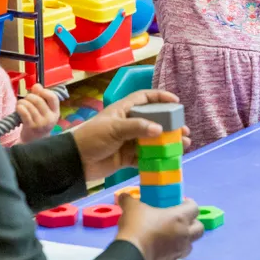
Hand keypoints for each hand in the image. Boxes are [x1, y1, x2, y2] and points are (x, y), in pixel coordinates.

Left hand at [18, 84, 60, 142]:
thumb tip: (37, 85)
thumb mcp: (44, 111)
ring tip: (20, 104)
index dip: (44, 91)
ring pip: (29, 105)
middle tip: (26, 98)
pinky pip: (24, 112)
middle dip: (30, 96)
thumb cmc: (39, 122)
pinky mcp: (31, 127)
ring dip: (22, 102)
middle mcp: (50, 118)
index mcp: (55, 112)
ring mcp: (41, 123)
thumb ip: (41, 97)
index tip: (39, 92)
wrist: (34, 142)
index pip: (53, 98)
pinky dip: (19, 108)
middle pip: (39, 100)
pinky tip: (18, 108)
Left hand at [65, 89, 191, 181]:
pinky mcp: (127, 157)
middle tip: (183, 130)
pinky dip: (157, 158)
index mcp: (123, 110)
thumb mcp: (114, 129)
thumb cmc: (92, 138)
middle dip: (169, 124)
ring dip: (167, 142)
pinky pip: (146, 156)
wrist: (75, 162)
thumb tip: (159, 129)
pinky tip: (168, 159)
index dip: (160, 98)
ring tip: (182, 145)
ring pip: (152, 140)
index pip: (145, 98)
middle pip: (153, 120)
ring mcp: (128, 141)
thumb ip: (137, 127)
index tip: (176, 103)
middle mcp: (128, 124)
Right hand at [115, 195, 204, 259]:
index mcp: (180, 217)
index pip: (194, 208)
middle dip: (192, 223)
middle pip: (199, 228)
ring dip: (184, 240)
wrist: (131, 255)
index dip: (188, 204)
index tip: (180, 203)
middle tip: (180, 220)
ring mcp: (179, 250)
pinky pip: (176, 256)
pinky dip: (172, 252)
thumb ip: (129, 200)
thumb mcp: (132, 208)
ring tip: (171, 236)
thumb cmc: (137, 227)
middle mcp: (184, 234)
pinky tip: (160, 249)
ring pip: (190, 245)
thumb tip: (124, 197)